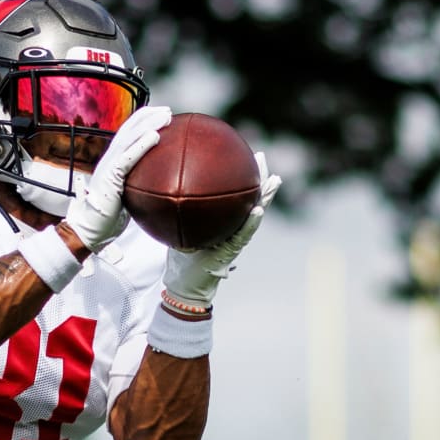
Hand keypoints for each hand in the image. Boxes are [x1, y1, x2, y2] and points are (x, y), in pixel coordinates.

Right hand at [64, 105, 172, 251]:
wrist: (86, 231)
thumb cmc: (105, 222)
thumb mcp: (126, 202)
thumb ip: (138, 191)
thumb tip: (158, 195)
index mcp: (111, 164)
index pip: (126, 136)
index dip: (141, 123)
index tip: (159, 116)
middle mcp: (108, 160)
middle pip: (128, 130)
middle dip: (147, 116)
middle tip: (167, 111)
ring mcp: (107, 167)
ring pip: (129, 138)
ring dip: (148, 124)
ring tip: (166, 116)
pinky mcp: (109, 177)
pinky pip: (128, 157)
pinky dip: (141, 144)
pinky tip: (156, 136)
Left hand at [162, 151, 281, 310]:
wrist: (185, 286)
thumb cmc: (182, 259)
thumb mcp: (178, 230)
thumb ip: (178, 213)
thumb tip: (167, 190)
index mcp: (224, 221)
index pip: (235, 194)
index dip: (240, 175)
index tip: (242, 153)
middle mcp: (234, 228)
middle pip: (251, 199)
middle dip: (258, 178)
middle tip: (261, 157)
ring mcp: (235, 240)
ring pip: (254, 215)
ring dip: (265, 198)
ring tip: (273, 180)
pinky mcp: (231, 253)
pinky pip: (243, 236)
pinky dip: (251, 224)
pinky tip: (257, 212)